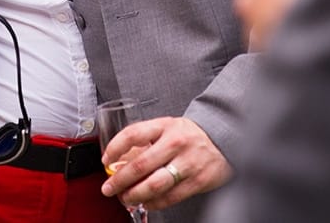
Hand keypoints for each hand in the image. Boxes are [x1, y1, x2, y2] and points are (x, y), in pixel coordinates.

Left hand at [101, 116, 231, 210]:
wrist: (224, 139)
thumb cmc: (190, 135)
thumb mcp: (167, 128)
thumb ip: (146, 141)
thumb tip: (119, 161)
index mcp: (165, 126)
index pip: (133, 134)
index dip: (115, 148)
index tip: (106, 160)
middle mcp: (175, 143)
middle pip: (140, 165)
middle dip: (119, 180)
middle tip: (109, 188)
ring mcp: (187, 163)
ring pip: (154, 185)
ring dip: (135, 195)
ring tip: (125, 198)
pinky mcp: (197, 181)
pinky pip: (170, 197)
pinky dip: (154, 203)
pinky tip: (146, 202)